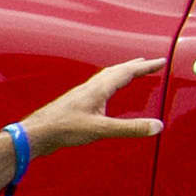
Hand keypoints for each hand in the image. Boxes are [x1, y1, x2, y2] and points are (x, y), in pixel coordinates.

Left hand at [10, 58, 165, 159]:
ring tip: (129, 72)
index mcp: (98, 89)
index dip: (146, 67)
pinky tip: (103, 94)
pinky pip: (96, 87)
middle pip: (116, 71)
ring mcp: (81, 95)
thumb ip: (130, 128)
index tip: (161, 61)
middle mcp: (90, 88)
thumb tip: (157, 126)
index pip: (127, 72)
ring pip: (105, 77)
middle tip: (149, 62)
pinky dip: (107, 83)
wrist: (34, 134)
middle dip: (135, 66)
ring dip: (120, 72)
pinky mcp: (74, 104)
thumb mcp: (101, 129)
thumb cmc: (63, 129)